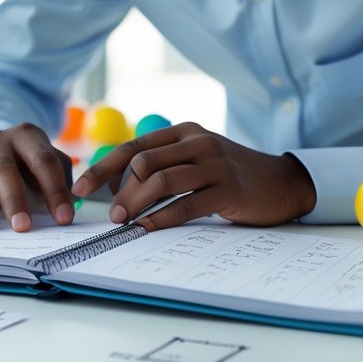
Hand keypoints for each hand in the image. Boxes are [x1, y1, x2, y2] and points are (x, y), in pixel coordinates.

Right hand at [0, 124, 75, 231]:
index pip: (43, 161)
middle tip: (22, 226)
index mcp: (27, 137)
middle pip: (4, 168)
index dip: (54, 190)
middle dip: (13, 198)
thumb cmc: (30, 163)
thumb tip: (69, 208)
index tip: (63, 218)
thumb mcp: (49, 161)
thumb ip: (61, 179)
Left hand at [69, 122, 316, 229]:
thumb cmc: (230, 175)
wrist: (283, 184)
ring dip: (135, 204)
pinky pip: (186, 204)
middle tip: (110, 215)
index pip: (132, 147)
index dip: (101, 169)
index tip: (79, 190)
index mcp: (183, 132)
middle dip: (119, 190)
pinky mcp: (228, 189)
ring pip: (161, 181)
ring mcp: (214, 164)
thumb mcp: (195, 160)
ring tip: (123, 222)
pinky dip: (162, 218)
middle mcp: (197, 142)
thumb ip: (162, 166)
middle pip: (143, 163)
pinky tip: (148, 229)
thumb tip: (115, 190)